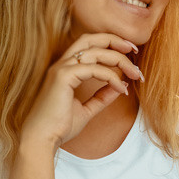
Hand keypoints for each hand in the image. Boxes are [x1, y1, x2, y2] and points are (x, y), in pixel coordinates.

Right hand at [20, 33, 143, 149]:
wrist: (42, 139)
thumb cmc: (59, 127)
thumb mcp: (87, 109)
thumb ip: (102, 97)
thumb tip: (122, 86)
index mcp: (66, 69)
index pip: (89, 46)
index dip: (110, 44)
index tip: (131, 54)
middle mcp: (62, 65)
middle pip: (91, 39)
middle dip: (115, 40)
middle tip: (135, 50)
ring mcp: (61, 69)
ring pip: (95, 52)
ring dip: (120, 60)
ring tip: (136, 73)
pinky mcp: (63, 77)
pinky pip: (94, 69)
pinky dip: (112, 77)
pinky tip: (122, 89)